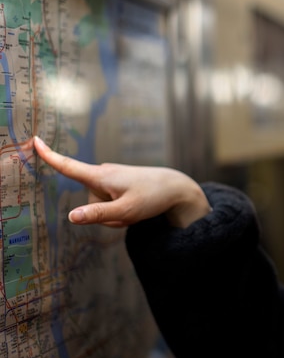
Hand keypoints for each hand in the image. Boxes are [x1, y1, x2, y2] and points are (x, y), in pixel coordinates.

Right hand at [33, 136, 211, 227]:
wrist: (175, 188)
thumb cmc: (153, 197)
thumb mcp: (126, 211)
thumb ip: (98, 215)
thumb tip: (71, 217)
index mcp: (101, 176)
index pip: (69, 166)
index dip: (50, 156)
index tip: (34, 141)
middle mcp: (103, 175)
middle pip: (90, 205)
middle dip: (106, 216)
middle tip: (130, 210)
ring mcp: (110, 180)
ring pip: (101, 209)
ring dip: (116, 215)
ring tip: (135, 206)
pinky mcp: (117, 185)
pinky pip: (110, 207)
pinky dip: (121, 212)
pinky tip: (136, 206)